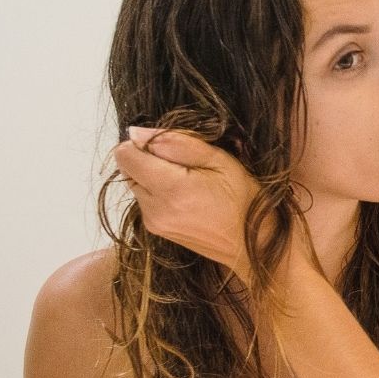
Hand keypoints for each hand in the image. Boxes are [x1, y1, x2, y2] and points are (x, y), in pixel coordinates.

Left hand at [112, 126, 260, 279]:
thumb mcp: (219, 160)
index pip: (125, 156)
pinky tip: (185, 196)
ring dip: (152, 176)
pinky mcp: (156, 230)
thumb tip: (136, 133)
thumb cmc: (243, 198)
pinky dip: (158, 192)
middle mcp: (154, 207)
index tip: (166, 147)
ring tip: (187, 182)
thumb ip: (176, 143)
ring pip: (135, 184)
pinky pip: (145, 200)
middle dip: (148, 160)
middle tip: (184, 165)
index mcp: (170, 187)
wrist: (253, 244)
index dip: (141, 143)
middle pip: (128, 169)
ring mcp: (153, 222)